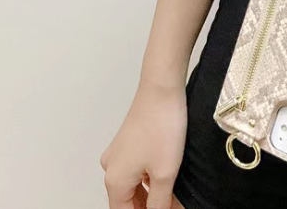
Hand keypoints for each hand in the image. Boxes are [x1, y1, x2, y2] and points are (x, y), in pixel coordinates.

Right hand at [100, 80, 186, 208]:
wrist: (162, 89)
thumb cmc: (162, 126)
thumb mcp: (165, 173)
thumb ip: (160, 203)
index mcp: (114, 181)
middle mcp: (111, 168)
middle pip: (128, 201)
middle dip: (149, 207)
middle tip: (173, 207)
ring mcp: (119, 153)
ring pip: (134, 185)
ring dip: (151, 195)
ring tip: (174, 198)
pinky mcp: (130, 141)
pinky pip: (137, 169)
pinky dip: (150, 179)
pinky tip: (169, 179)